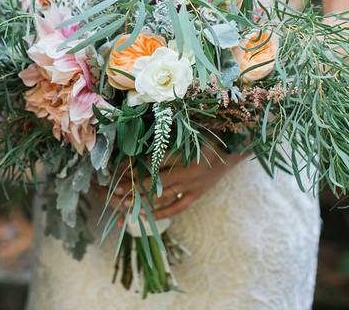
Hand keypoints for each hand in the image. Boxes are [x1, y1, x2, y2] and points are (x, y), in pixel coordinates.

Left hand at [101, 145, 245, 220]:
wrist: (234, 146)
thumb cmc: (208, 133)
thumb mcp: (186, 133)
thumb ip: (164, 140)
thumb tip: (138, 145)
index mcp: (185, 154)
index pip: (152, 163)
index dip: (134, 167)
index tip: (117, 170)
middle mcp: (188, 173)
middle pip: (154, 181)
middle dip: (132, 186)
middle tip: (113, 191)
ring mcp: (193, 186)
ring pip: (163, 195)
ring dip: (143, 200)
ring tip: (124, 205)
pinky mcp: (197, 194)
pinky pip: (177, 206)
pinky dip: (163, 211)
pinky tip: (148, 215)